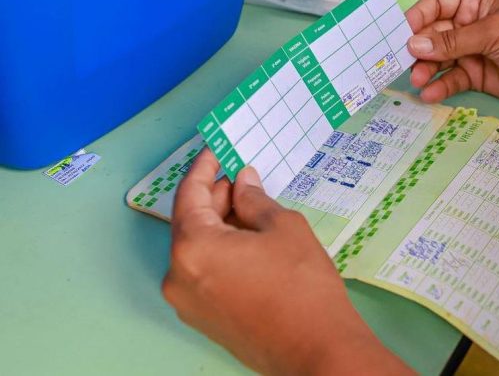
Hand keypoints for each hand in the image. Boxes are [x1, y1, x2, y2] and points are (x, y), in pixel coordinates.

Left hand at [163, 149, 410, 374]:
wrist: (317, 348)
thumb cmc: (302, 285)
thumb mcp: (283, 227)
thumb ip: (254, 199)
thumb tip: (242, 182)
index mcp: (192, 248)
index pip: (190, 195)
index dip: (205, 168)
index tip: (217, 152)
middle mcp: (178, 277)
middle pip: (190, 223)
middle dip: (216, 199)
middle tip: (243, 180)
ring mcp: (188, 303)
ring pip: (198, 250)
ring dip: (220, 226)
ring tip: (252, 212)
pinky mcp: (203, 320)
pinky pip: (204, 274)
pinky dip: (221, 253)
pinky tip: (250, 244)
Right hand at [405, 0, 498, 109]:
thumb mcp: (492, 33)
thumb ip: (452, 41)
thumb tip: (414, 44)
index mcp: (474, 3)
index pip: (436, 5)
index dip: (417, 18)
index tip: (400, 34)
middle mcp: (469, 25)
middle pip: (432, 34)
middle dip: (417, 48)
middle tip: (402, 62)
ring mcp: (471, 51)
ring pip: (438, 59)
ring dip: (425, 69)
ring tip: (418, 80)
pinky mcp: (475, 76)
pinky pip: (451, 80)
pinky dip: (439, 87)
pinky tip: (430, 94)